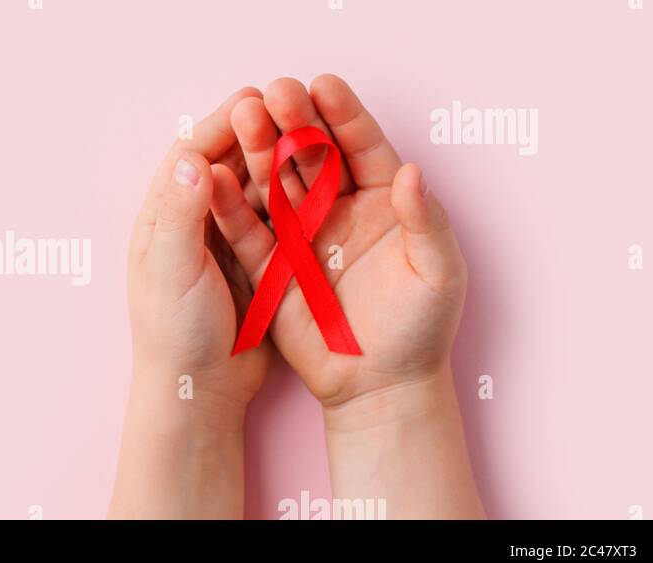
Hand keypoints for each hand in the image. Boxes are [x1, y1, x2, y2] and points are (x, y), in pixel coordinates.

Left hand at [127, 88, 278, 421]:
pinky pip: (276, 220)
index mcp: (163, 218)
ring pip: (254, 188)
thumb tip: (195, 159)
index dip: (220, 125)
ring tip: (309, 131)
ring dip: (279, 160)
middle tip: (288, 103)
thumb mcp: (173, 270)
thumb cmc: (175, 332)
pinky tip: (318, 181)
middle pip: (225, 163)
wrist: (198, 390)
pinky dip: (293, 198)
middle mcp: (192, 224)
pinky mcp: (252, 265)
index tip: (254, 100)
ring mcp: (223, 244)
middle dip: (254, 132)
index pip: (191, 155)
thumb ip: (183, 214)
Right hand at [210, 75, 465, 411]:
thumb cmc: (421, 330)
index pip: (362, 147)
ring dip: (260, 151)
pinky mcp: (272, 269)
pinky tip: (215, 178)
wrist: (381, 387)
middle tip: (275, 90)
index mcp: (382, 202)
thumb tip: (410, 171)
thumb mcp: (437, 272)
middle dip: (294, 122)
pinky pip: (249, 233)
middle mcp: (338, 211)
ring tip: (242, 117)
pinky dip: (231, 206)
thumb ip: (423, 220)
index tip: (323, 85)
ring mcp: (302, 237)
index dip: (343, 116)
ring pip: (277, 184)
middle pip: (313, 157)